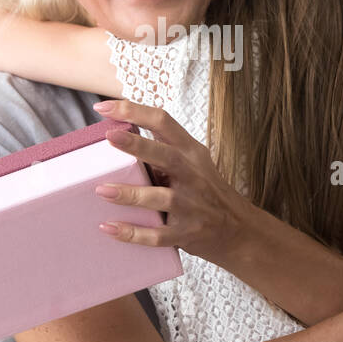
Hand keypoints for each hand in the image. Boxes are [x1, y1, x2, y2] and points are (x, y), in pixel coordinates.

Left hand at [91, 98, 255, 266]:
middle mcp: (193, 175)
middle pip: (166, 156)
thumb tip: (119, 138)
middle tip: (109, 135)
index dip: (134, 111)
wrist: (240, 230)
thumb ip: (164, 152)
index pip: (164, 122)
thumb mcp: (193, 164)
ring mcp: (192, 206)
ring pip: (161, 198)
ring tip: (102, 190)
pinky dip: (133, 233)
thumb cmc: (207, 192)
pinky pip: (157, 235)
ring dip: (130, 194)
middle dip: (137, 145)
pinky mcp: (187, 233)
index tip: (105, 107)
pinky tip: (110, 228)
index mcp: (191, 152)